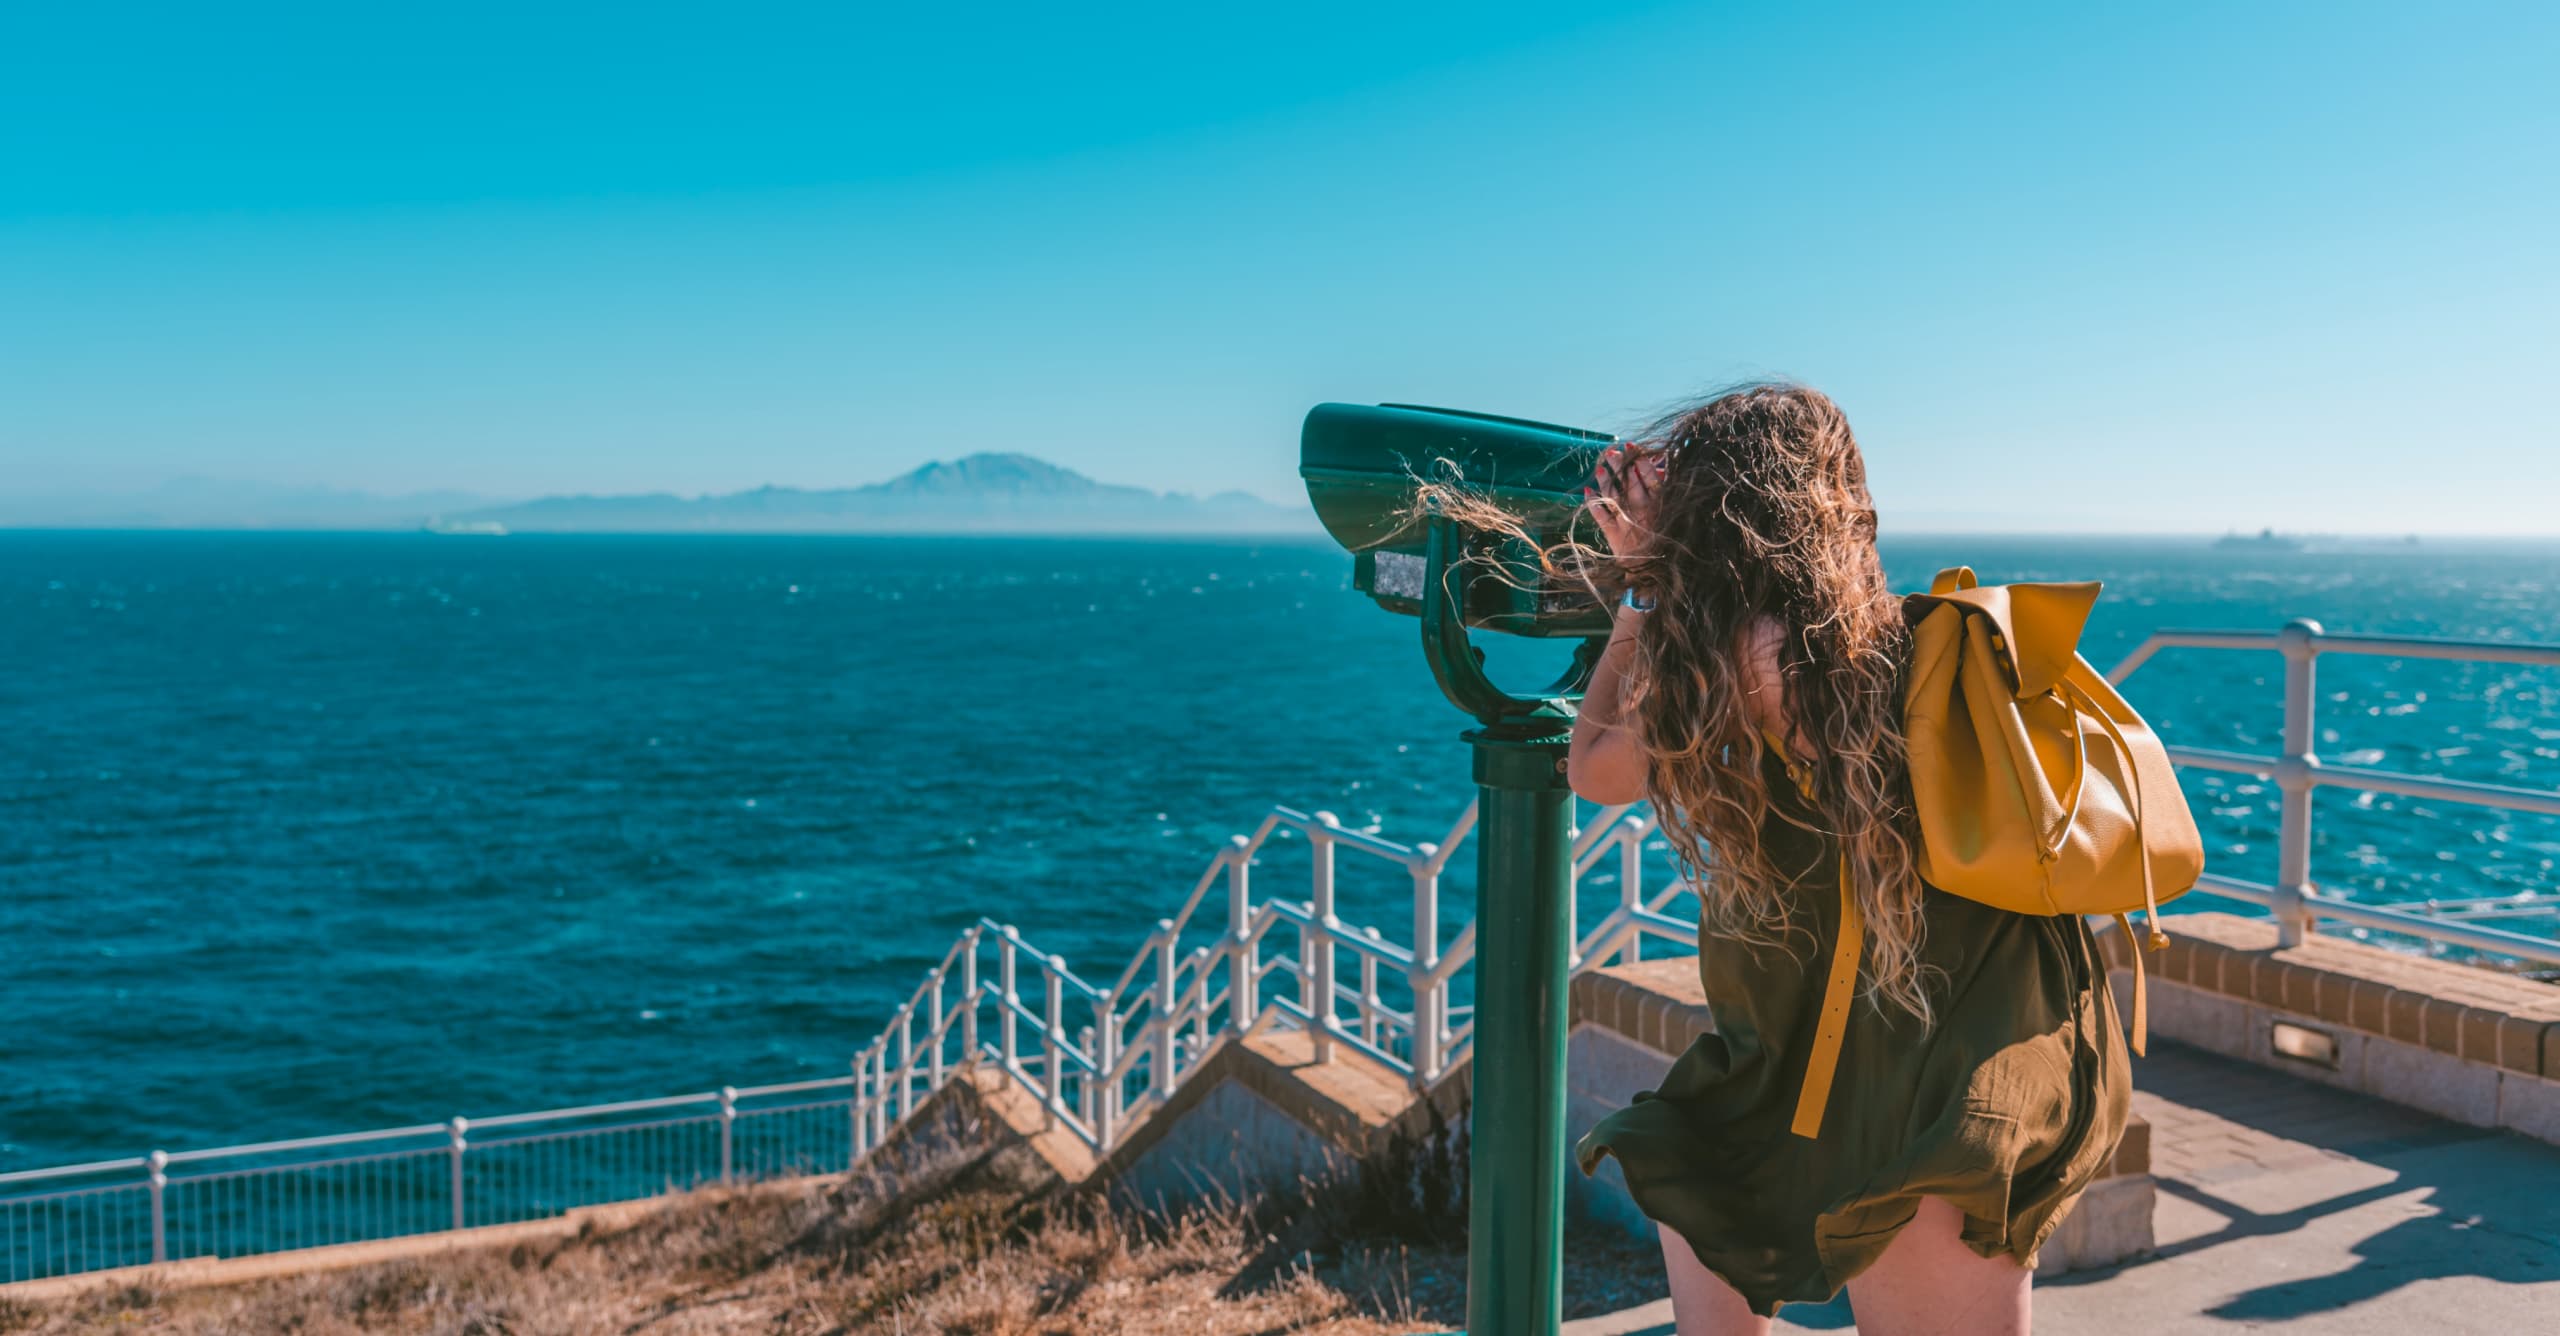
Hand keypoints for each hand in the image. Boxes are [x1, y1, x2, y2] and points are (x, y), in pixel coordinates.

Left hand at [1585, 443, 1664, 564]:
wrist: (1656, 572)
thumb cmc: (1668, 538)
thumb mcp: (1672, 512)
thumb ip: (1666, 490)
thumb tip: (1661, 465)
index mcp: (1661, 504)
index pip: (1650, 476)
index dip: (1639, 459)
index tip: (1631, 446)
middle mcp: (1643, 511)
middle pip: (1629, 482)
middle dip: (1618, 465)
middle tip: (1611, 452)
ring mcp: (1627, 522)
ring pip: (1613, 495)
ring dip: (1605, 480)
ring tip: (1600, 468)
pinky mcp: (1614, 534)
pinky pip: (1600, 516)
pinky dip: (1592, 502)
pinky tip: (1588, 490)